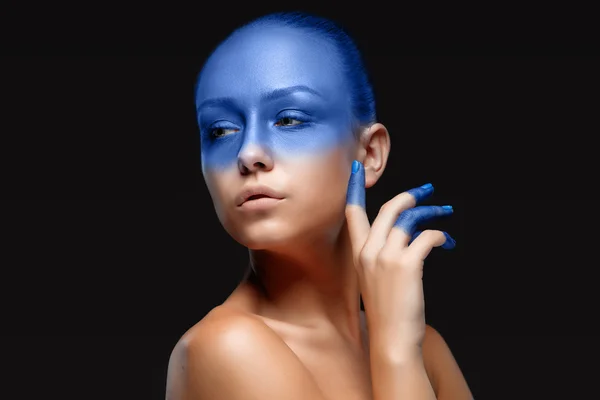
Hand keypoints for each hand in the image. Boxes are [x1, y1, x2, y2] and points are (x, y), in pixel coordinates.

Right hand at [345, 160, 455, 355]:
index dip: (355, 189)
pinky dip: (440, 236)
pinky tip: (446, 242)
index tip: (356, 170)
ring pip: (409, 220)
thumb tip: (402, 237)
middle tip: (427, 192)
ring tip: (444, 214)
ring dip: (430, 213)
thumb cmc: (387, 311)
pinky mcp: (406, 264)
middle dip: (409, 196)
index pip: (353, 213)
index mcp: (358, 253)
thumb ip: (379, 256)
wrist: (391, 339)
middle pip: (388, 210)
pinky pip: (426, 237)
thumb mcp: (373, 279)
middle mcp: (369, 251)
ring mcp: (386, 256)